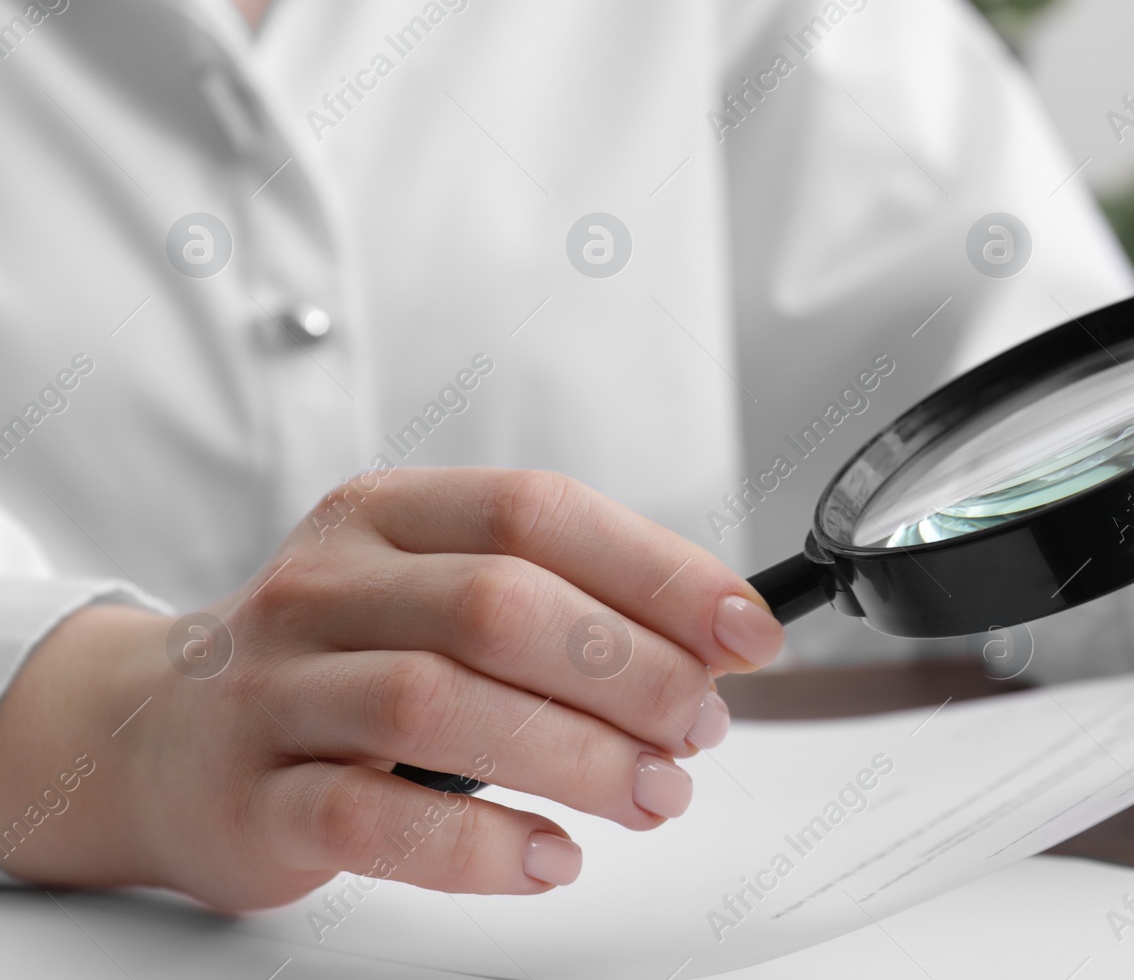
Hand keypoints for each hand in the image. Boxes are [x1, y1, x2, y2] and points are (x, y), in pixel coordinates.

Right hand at [0, 468, 783, 909]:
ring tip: (655, 795)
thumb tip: (707, 648)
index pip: (539, 512)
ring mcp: (278, 688)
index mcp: (387, 516)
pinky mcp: (254, 796)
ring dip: (577, 755)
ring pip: (442, 703)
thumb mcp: (427, 592)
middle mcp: (326, 585)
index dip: (657, 569)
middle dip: (629, 671)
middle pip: (501, 605)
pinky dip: (481, 845)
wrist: (152, 734)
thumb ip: (554, 603)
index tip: (745, 630)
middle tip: (698, 730)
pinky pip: (375, 817)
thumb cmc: (333, 661)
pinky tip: (553, 857)